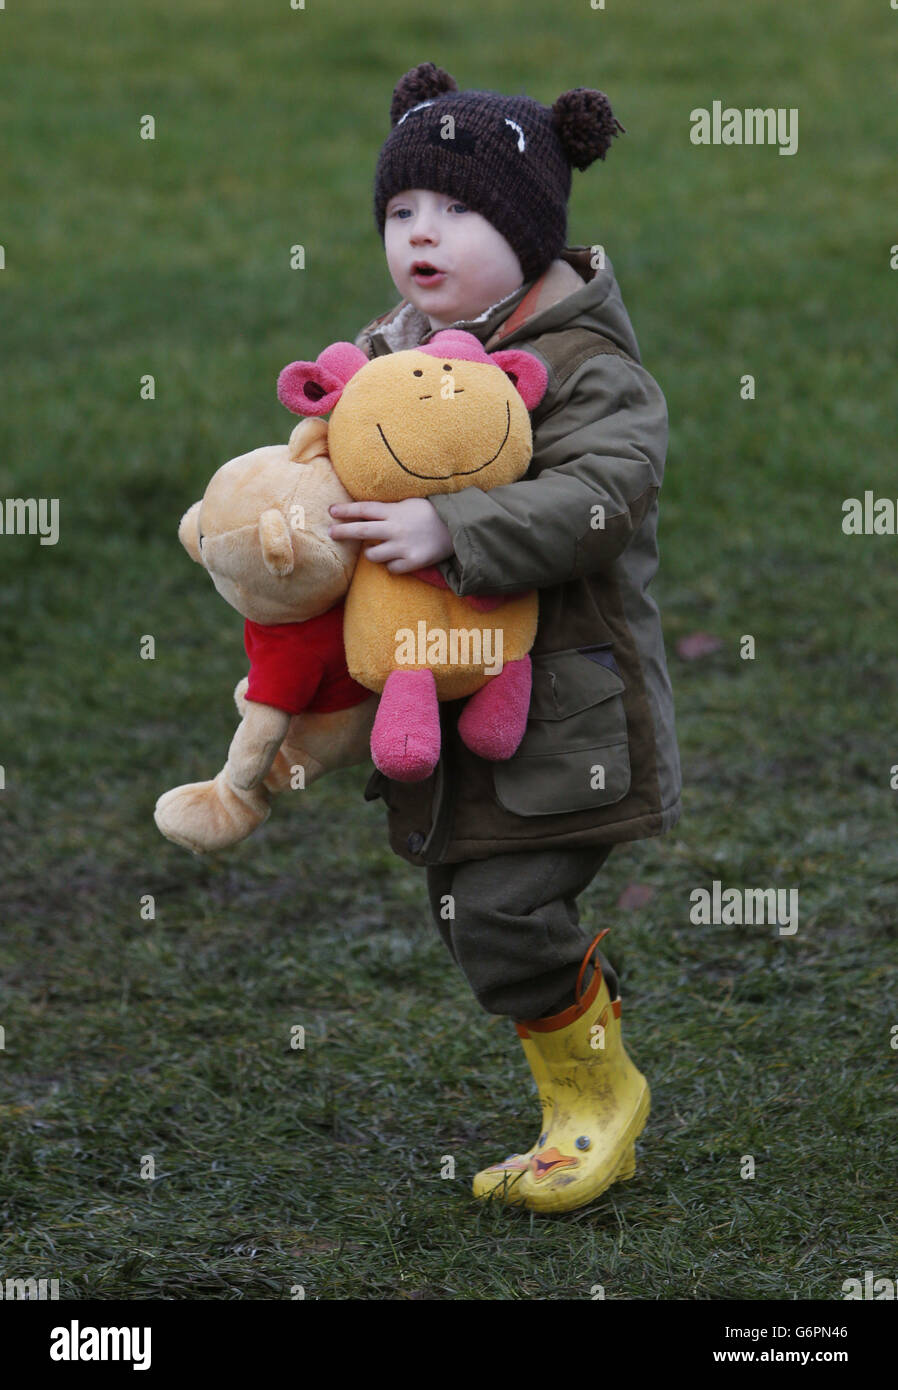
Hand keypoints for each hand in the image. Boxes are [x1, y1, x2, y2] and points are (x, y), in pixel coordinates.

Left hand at [328, 497, 454, 573]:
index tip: (331, 512)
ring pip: (373, 555)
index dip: (345, 510)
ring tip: (376, 550)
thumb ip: (389, 508)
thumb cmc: (432, 513)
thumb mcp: (409, 503)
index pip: (363, 509)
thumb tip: (365, 511)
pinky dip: (390, 565)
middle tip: (331, 533)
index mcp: (394, 511)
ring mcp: (403, 547)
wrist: (458, 528)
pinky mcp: (412, 562)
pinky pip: (391, 568)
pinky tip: (396, 559)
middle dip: (342, 531)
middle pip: (361, 531)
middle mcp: (396, 529)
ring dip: (371, 553)